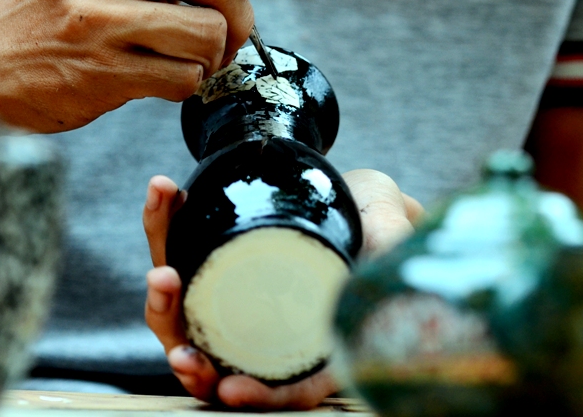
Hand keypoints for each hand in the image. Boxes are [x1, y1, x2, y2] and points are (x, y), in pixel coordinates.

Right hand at [0, 0, 294, 132]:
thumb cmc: (54, 12)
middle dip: (241, 13)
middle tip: (231, 33)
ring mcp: (95, 16)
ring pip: (207, 31)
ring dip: (214, 55)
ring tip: (190, 58)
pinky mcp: (99, 70)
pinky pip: (185, 76)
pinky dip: (188, 83)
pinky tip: (162, 78)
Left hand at [141, 170, 423, 407]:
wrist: (354, 186)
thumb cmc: (381, 219)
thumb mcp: (393, 237)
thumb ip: (396, 262)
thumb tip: (420, 311)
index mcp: (314, 342)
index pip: (288, 388)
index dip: (260, 397)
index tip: (230, 390)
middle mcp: (266, 331)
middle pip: (218, 362)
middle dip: (186, 351)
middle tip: (176, 310)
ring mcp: (234, 302)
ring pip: (184, 316)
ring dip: (162, 296)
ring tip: (162, 270)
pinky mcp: (212, 265)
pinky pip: (177, 250)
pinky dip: (164, 222)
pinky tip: (163, 190)